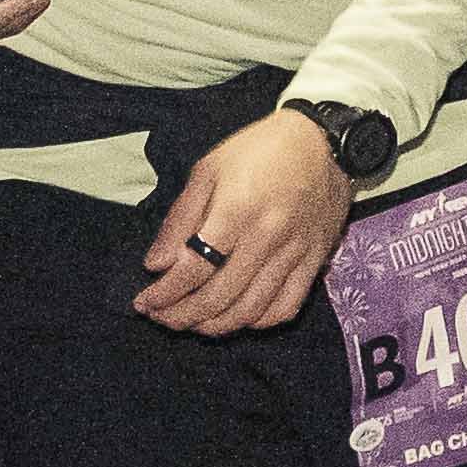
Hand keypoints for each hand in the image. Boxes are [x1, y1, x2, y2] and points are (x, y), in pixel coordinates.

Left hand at [137, 106, 348, 335]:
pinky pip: (286, 307)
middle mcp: (267, 236)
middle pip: (218, 296)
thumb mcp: (207, 170)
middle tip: (161, 317)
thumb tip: (156, 265)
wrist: (322, 141)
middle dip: (181, 316)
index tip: (144, 302)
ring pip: (250, 310)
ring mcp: (295, 252)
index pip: (193, 270)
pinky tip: (239, 315)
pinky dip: (258, 321)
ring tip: (193, 322)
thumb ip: (180, 220)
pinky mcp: (315, 259)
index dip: (163, 294)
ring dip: (214, 326)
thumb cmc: (258, 151)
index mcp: (236, 210)